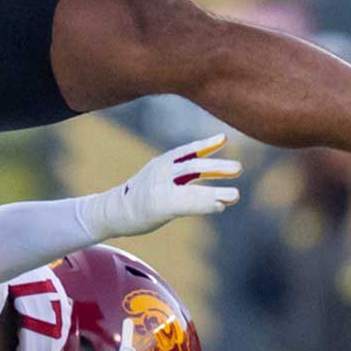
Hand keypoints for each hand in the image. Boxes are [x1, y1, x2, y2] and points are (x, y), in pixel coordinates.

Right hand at [79, 134, 241, 238]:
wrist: (111, 212)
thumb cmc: (138, 198)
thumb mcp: (156, 179)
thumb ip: (179, 178)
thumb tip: (209, 189)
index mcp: (161, 163)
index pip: (186, 151)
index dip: (205, 144)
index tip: (224, 138)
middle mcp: (161, 172)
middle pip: (192, 166)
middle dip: (217, 166)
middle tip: (238, 168)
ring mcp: (159, 188)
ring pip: (191, 186)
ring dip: (215, 191)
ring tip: (236, 195)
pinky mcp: (159, 205)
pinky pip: (185, 203)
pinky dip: (203, 204)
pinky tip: (218, 207)